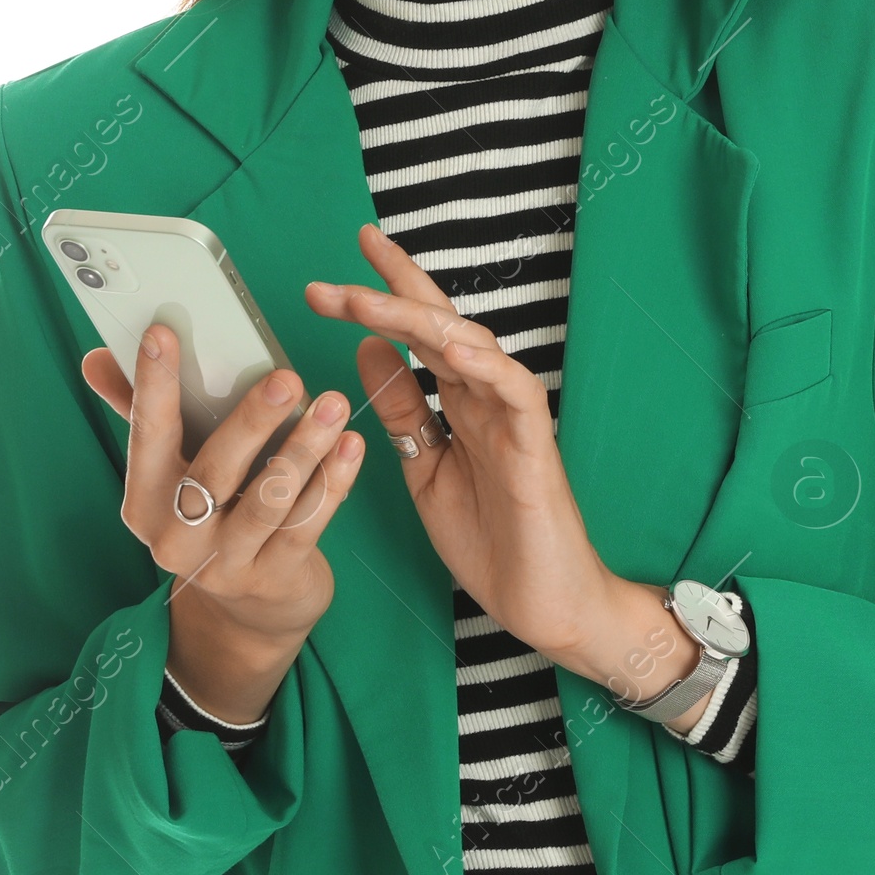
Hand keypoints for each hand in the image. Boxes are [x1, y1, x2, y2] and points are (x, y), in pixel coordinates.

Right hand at [80, 327, 363, 719]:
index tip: (162, 332)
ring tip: (333, 404)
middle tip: (288, 377)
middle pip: (215, 472)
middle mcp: (176, 539)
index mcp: (145, 501)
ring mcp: (225, 565)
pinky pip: (307, 527)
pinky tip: (352, 447)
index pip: (147, 435)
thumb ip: (142, 411)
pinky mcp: (274, 579)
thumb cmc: (210, 513)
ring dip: (304, 449)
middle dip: (252, 421)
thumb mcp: (173, 471)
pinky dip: (332, 484)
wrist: (246, 611)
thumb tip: (96, 357)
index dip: (152, 385)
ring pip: (269, 502)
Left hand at [305, 224, 617, 663]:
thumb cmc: (492, 540)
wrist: (541, 603)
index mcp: (459, 403)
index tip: (332, 274)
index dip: (384, 295)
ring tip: (370, 298)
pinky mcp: (536, 447)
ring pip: (472, 346)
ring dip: (420, 319)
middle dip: (390, 291)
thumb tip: (367, 349)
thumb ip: (402, 410)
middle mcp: (485, 398)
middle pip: (439, 325)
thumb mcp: (425, 468)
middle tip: (336, 271)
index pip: (419, 334)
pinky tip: (453, 346)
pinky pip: (516, 392)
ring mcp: (512, 418)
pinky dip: (487, 365)